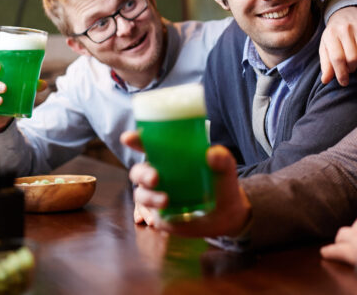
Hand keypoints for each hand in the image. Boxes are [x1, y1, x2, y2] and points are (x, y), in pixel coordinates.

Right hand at [124, 136, 251, 238]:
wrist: (228, 214)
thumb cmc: (222, 183)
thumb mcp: (225, 169)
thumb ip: (222, 159)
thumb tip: (212, 153)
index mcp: (170, 158)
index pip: (149, 146)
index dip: (136, 140)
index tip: (128, 138)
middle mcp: (159, 175)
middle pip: (138, 172)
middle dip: (142, 173)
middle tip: (155, 178)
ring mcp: (157, 196)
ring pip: (141, 194)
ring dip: (149, 196)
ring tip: (166, 200)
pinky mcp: (160, 216)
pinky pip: (148, 215)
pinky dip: (149, 216)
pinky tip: (159, 219)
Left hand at [320, 6, 356, 85]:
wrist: (346, 11)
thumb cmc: (334, 33)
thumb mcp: (326, 47)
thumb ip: (326, 64)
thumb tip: (325, 81)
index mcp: (331, 35)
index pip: (337, 59)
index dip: (341, 74)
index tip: (343, 82)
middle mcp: (345, 29)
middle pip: (353, 58)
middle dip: (351, 67)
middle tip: (348, 66)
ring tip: (354, 55)